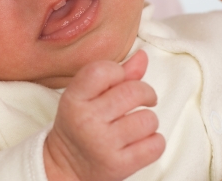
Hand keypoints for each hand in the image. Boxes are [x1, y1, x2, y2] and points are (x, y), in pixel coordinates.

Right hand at [44, 50, 164, 180]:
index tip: (120, 81)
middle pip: (134, 92)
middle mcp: (86, 121)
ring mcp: (103, 144)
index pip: (104, 70)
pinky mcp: (119, 165)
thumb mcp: (85, 96)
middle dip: (146, 93)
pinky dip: (154, 142)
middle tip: (143, 100)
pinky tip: (140, 141)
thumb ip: (113, 75)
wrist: (65, 167)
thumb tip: (143, 56)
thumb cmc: (79, 124)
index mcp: (74, 99)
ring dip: (148, 121)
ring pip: (149, 119)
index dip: (119, 72)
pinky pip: (156, 145)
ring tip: (135, 125)